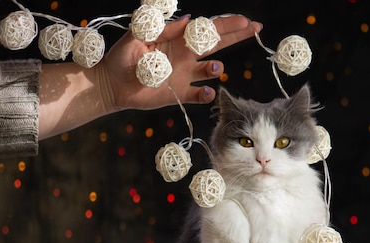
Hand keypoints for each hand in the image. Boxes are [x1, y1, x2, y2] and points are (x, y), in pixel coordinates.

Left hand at [97, 14, 262, 111]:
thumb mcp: (138, 37)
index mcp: (179, 40)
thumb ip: (160, 29)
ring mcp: (186, 76)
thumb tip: (186, 21)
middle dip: (237, 36)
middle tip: (256, 28)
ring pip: (211, 70)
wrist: (112, 85)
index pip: (207, 30)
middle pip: (218, 44)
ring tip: (213, 68)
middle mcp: (187, 56)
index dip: (227, 25)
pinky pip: (200, 95)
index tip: (245, 21)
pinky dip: (207, 94)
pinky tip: (207, 92)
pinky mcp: (182, 94)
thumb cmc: (122, 57)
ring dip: (216, 69)